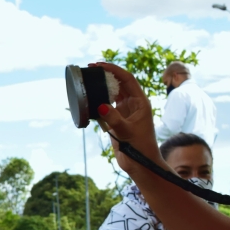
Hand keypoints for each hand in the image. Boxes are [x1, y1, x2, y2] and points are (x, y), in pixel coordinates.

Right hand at [90, 62, 165, 177]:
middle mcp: (133, 104)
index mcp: (140, 102)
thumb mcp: (127, 132)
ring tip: (88, 81)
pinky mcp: (116, 120)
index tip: (100, 65)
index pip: (127, 79)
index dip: (114, 70)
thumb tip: (101, 106)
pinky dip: (98, 102)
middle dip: (106, 75)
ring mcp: (124, 111)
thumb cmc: (140, 148)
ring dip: (101, 87)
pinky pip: (106, 106)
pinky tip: (89, 100)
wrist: (140, 164)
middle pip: (119, 83)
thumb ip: (114, 119)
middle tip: (90, 69)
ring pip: (112, 94)